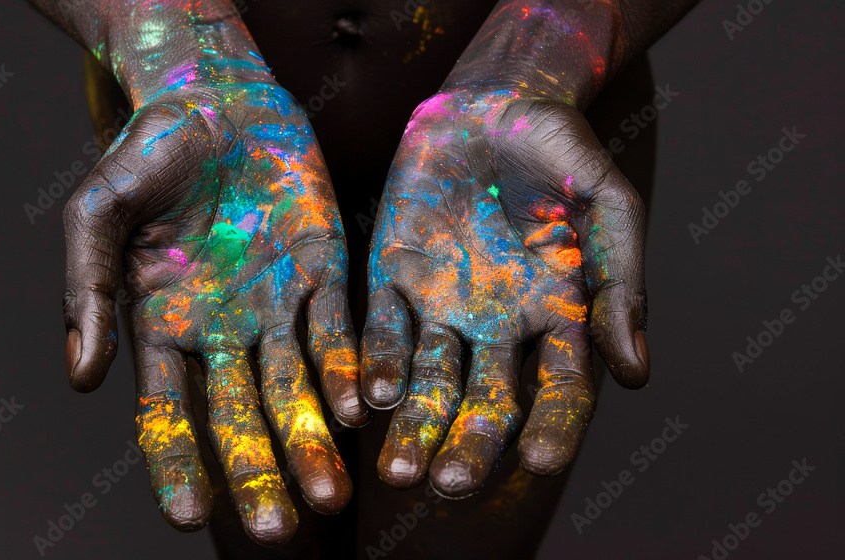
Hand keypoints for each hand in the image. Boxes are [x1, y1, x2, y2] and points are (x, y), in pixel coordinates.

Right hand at [62, 77, 367, 543]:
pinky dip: (349, 368)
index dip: (177, 463)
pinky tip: (363, 408)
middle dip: (260, 473)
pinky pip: (337, 329)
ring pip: (297, 388)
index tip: (191, 516)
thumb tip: (80, 378)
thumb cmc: (146, 150)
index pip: (166, 411)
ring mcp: (275, 305)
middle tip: (282, 530)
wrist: (215, 95)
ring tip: (333, 497)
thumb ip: (86, 290)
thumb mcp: (98, 211)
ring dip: (315, 440)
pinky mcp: (324, 270)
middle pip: (242, 418)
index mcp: (160, 325)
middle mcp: (222, 330)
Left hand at [361, 88, 647, 496]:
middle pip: (485, 401)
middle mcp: (498, 327)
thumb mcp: (608, 207)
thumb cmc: (564, 154)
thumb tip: (636, 372)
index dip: (553, 426)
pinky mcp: (392, 276)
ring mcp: (442, 306)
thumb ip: (620, 284)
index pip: (560, 390)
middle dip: (467, 443)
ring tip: (398, 471)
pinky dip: (374, 362)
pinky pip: (380, 328)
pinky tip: (368, 397)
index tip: (542, 461)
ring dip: (412, 423)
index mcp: (559, 318)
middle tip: (449, 484)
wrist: (496, 103)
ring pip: (427, 379)